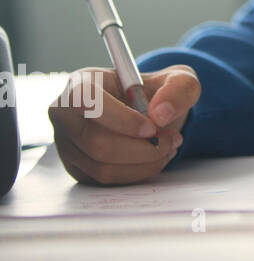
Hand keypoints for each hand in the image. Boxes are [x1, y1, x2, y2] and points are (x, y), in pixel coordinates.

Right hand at [48, 65, 198, 184]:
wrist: (153, 112)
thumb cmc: (159, 92)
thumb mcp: (180, 80)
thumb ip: (179, 89)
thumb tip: (160, 114)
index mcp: (83, 83)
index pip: (87, 102)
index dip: (121, 119)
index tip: (153, 128)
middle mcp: (65, 114)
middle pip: (95, 142)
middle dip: (141, 147)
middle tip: (173, 140)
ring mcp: (67, 143)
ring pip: (101, 166)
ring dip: (144, 162)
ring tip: (169, 147)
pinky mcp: (76, 167)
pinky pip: (105, 179)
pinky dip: (137, 173)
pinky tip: (155, 158)